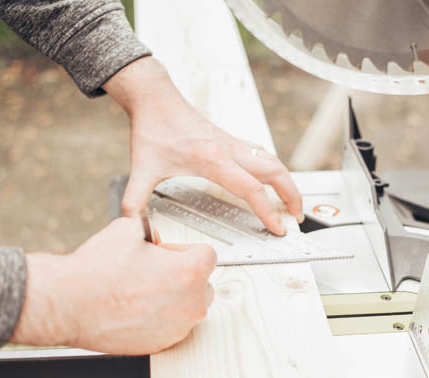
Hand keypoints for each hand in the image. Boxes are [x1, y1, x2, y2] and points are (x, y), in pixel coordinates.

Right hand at [10, 218, 215, 354]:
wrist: (68, 304)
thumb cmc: (96, 272)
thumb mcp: (128, 229)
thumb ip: (152, 230)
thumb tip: (153, 235)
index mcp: (190, 272)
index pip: (208, 254)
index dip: (184, 250)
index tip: (169, 253)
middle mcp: (190, 303)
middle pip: (202, 282)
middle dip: (183, 274)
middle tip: (155, 270)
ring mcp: (177, 327)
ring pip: (188, 306)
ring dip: (173, 296)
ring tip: (142, 289)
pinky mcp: (161, 343)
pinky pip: (171, 325)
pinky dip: (160, 317)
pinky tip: (136, 307)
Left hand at [103, 57, 303, 235]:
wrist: (156, 98)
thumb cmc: (153, 128)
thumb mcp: (141, 168)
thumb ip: (134, 200)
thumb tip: (131, 226)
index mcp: (213, 160)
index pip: (251, 189)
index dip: (267, 212)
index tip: (277, 229)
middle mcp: (229, 150)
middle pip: (275, 172)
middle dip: (292, 196)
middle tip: (297, 218)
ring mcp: (233, 143)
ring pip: (273, 161)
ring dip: (288, 181)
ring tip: (292, 201)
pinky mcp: (231, 139)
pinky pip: (262, 154)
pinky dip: (274, 169)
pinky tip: (272, 178)